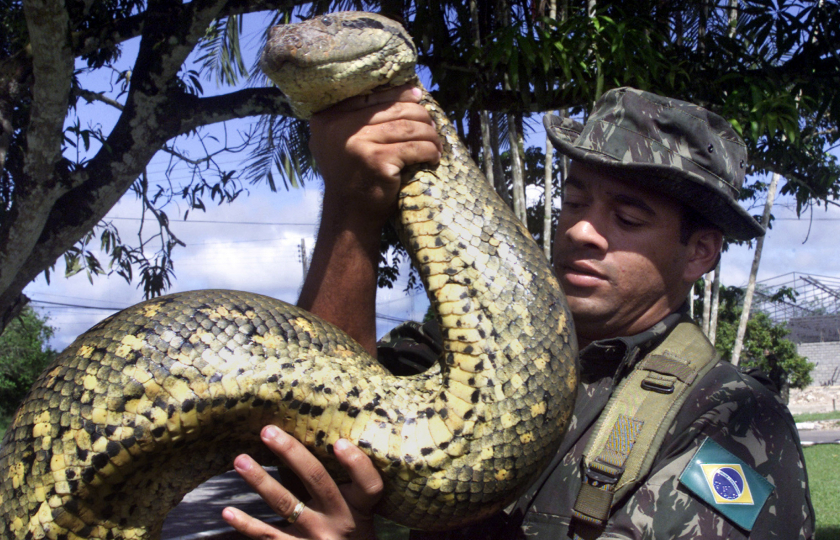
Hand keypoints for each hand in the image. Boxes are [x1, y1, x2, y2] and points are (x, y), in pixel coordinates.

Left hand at [222, 425, 383, 539]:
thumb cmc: (350, 527)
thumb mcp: (356, 508)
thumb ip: (339, 481)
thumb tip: (306, 437)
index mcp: (359, 506)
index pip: (369, 484)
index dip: (356, 464)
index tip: (338, 442)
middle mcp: (339, 520)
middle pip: (318, 482)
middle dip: (292, 454)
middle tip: (267, 431)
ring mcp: (315, 537)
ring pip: (286, 505)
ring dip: (261, 481)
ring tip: (240, 460)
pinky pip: (268, 536)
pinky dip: (246, 524)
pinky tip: (228, 511)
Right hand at [309, 84, 441, 229]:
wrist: (349, 216)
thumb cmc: (354, 177)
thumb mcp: (343, 142)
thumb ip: (358, 118)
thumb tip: (407, 92)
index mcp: (328, 117)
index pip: (371, 96)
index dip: (398, 94)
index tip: (418, 96)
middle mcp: (339, 126)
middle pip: (393, 109)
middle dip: (419, 116)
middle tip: (432, 127)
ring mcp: (358, 143)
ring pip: (408, 127)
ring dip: (429, 135)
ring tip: (436, 143)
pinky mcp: (377, 160)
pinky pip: (414, 148)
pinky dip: (429, 151)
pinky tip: (434, 157)